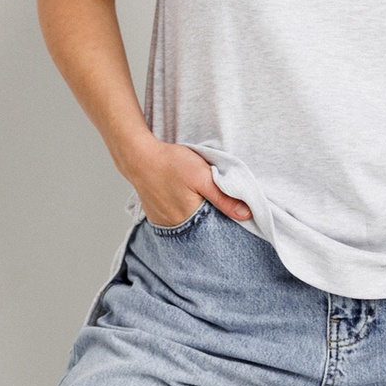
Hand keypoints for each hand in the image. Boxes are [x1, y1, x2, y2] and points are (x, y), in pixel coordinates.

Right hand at [127, 137, 253, 227]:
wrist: (138, 156)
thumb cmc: (170, 163)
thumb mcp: (203, 176)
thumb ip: (224, 198)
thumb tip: (246, 215)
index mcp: (189, 219)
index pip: (216, 228)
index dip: (225, 218)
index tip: (229, 206)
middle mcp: (175, 227)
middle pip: (202, 227)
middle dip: (211, 217)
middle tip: (208, 196)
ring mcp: (163, 224)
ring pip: (189, 224)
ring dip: (196, 215)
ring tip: (194, 196)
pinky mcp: (157, 217)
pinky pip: (176, 221)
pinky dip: (183, 213)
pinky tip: (183, 199)